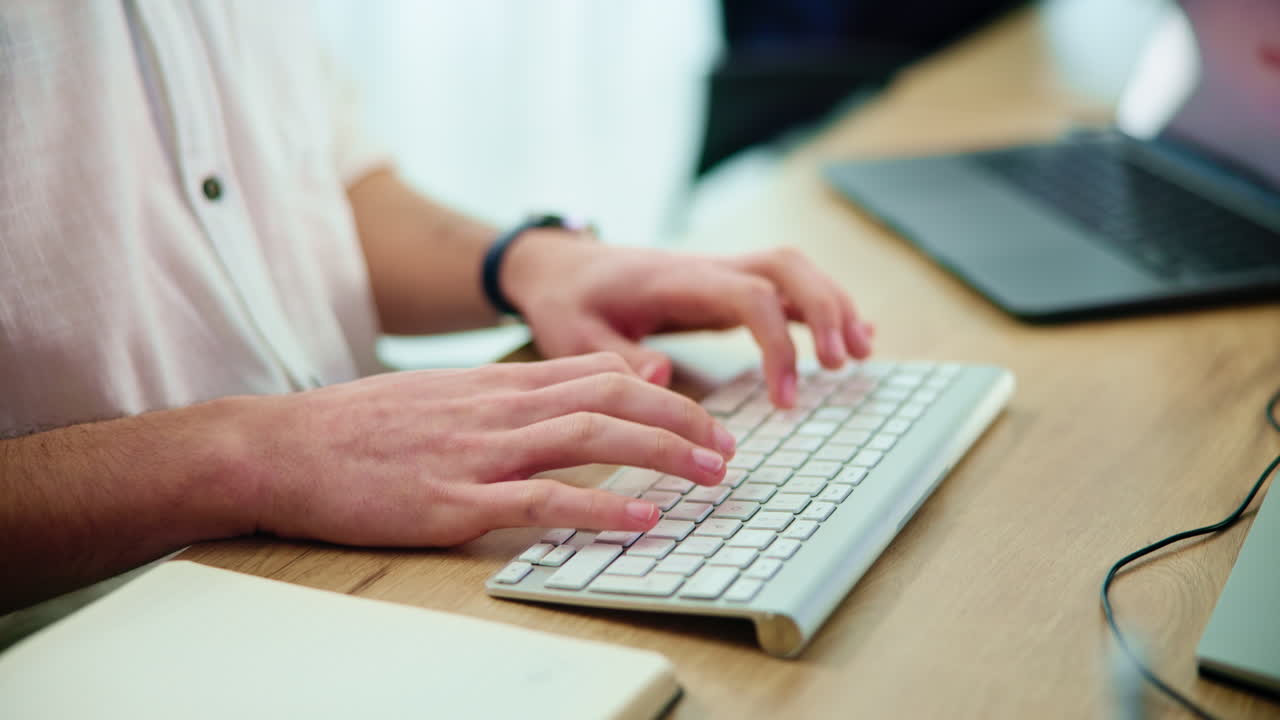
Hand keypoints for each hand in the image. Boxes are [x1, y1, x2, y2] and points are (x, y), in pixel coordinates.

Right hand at [233, 353, 734, 546]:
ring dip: (660, 454)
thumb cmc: (361, 427)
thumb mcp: (445, 392)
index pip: (600, 370)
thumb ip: (519, 389)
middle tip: (729, 448)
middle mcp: (499, 409)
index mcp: (497, 383)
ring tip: (709, 476)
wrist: (282, 446)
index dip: (663, 393)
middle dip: (682, 423)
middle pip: (612, 397)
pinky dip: (600, 508)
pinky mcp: (456, 502)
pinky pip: (542, 501)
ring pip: (590, 437)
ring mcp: (479, 453)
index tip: (703, 415)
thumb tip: (590, 382)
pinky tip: (641, 519)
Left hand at [504, 233, 873, 407]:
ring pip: (794, 271)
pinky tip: (852, 336)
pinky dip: (821, 307)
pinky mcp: (725, 288)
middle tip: (845, 364)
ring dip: (832, 305)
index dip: (778, 344)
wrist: (561, 267)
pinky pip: (784, 288)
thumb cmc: (569, 303)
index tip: (785, 399)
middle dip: (824, 309)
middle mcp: (708, 269)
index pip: (749, 296)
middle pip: (786, 268)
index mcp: (677, 280)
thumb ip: (615, 357)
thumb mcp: (573, 335)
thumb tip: (661, 377)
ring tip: (861, 354)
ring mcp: (720, 274)